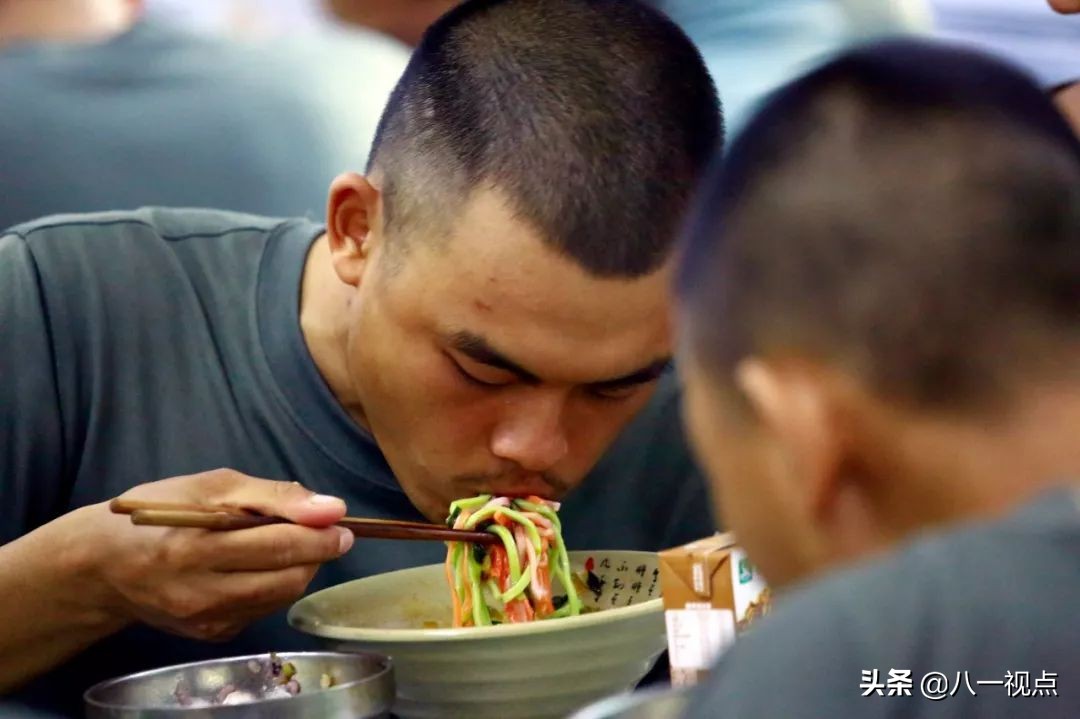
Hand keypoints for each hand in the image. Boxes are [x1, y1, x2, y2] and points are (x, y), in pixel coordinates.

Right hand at [77, 469, 353, 641]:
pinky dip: (275, 586)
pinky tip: (262, 567)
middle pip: (287, 577)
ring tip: (291, 544)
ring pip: (281, 596)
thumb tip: (331, 509)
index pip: (278, 545)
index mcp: (194, 545)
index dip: (320, 535)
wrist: (104, 565)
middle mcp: (199, 591)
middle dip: (317, 553)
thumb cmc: (160, 512)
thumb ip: (274, 496)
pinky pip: (263, 609)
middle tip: (329, 533)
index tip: (342, 523)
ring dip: (299, 569)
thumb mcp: (213, 485)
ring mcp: (205, 620)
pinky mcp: (211, 634)